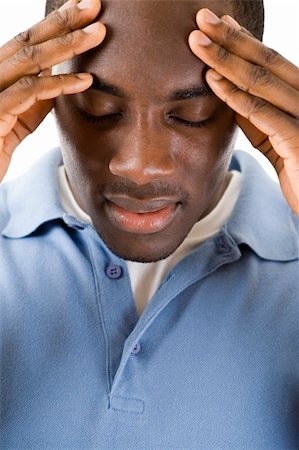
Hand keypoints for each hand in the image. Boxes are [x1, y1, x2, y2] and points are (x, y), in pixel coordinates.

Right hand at [0, 0, 105, 182]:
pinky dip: (59, 84)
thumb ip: (36, 100)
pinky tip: (85, 81)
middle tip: (93, 5)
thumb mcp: (21, 120)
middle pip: (29, 40)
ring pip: (30, 59)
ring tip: (97, 34)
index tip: (84, 11)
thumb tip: (58, 82)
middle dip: (63, 21)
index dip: (56, 24)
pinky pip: (30, 91)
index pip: (28, 41)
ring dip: (67, 45)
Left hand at [189, 9, 298, 215]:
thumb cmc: (298, 170)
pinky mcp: (298, 139)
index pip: (269, 62)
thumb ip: (256, 118)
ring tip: (198, 43)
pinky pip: (263, 113)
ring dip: (225, 60)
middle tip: (201, 18)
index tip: (216, 24)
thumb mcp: (272, 140)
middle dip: (230, 39)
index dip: (241, 41)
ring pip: (261, 81)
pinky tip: (214, 82)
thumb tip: (230, 97)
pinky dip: (236, 96)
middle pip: (265, 62)